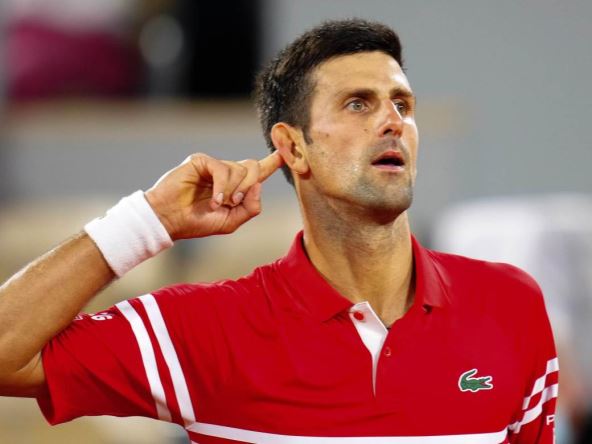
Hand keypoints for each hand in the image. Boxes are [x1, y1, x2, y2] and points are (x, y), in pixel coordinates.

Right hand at [145, 151, 283, 239]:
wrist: (170, 220)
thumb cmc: (198, 222)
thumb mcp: (232, 222)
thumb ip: (250, 208)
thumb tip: (258, 186)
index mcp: (236, 187)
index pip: (259, 171)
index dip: (273, 162)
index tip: (286, 152)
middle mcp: (227, 173)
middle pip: (254, 168)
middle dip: (248, 187)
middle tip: (234, 202)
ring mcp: (214, 166)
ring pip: (240, 170)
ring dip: (232, 190)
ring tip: (217, 203)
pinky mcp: (202, 161)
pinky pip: (223, 169)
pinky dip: (222, 187)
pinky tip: (213, 200)